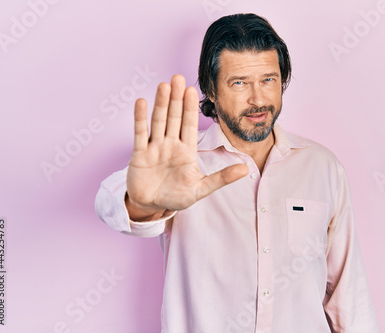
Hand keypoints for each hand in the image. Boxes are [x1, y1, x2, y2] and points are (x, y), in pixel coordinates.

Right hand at [125, 75, 247, 220]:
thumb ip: (221, 178)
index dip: (190, 108)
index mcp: (186, 151)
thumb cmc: (176, 196)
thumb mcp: (201, 189)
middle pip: (174, 117)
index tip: (192, 90)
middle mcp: (171, 144)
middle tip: (178, 77)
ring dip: (161, 104)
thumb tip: (245, 169)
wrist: (152, 206)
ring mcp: (155, 147)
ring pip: (159, 121)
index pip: (189, 125)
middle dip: (176, 99)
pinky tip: (141, 102)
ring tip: (164, 86)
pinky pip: (140, 134)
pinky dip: (140, 119)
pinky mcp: (139, 154)